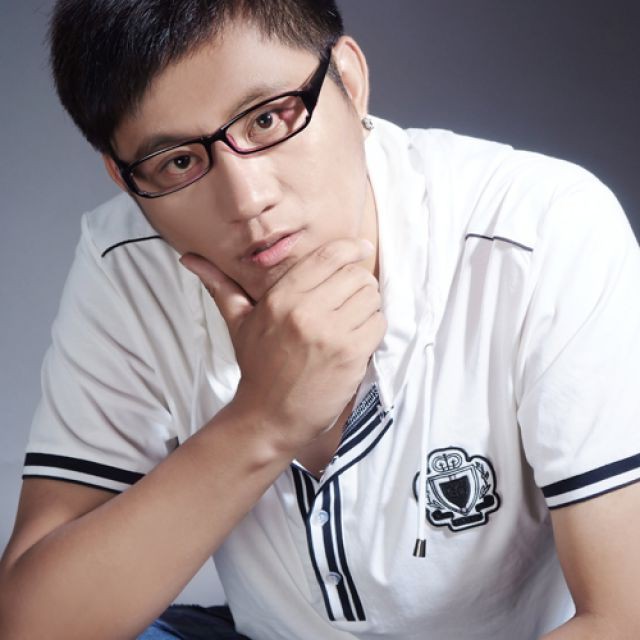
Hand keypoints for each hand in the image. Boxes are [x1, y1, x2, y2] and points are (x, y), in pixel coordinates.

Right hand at [180, 238, 385, 452]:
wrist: (269, 418)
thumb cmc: (257, 368)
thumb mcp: (237, 323)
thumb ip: (220, 286)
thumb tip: (188, 258)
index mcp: (281, 298)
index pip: (328, 256)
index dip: (350, 248)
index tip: (359, 249)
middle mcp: (305, 311)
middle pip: (356, 275)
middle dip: (359, 284)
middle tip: (349, 299)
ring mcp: (330, 333)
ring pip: (370, 298)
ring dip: (367, 307)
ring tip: (351, 321)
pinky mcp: (350, 355)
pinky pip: (378, 324)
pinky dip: (372, 329)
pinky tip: (356, 340)